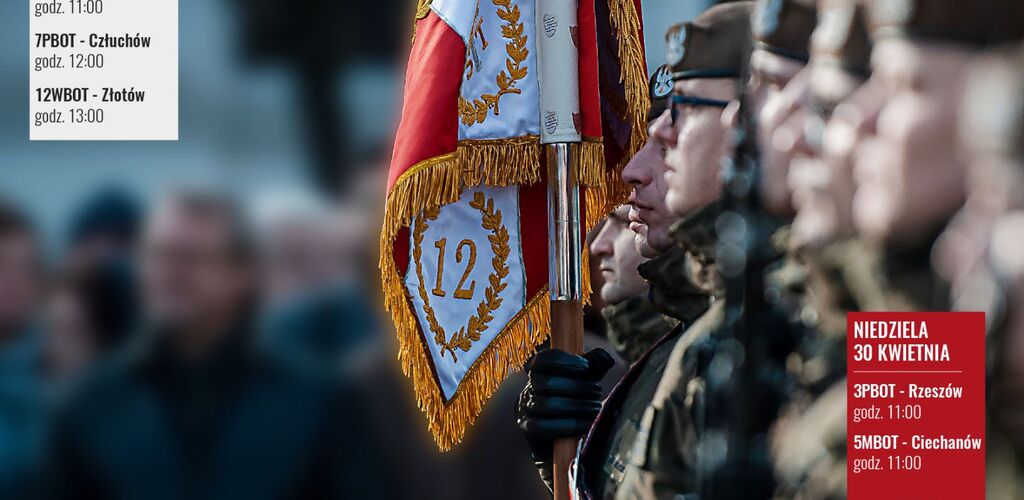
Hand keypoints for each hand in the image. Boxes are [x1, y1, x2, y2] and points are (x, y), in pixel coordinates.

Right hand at [516, 348, 614, 462]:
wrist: (566, 442)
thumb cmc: (576, 406)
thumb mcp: (586, 382)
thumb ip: (595, 366)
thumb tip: (605, 357)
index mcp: (539, 374)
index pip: (543, 359)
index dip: (564, 361)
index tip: (586, 367)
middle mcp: (528, 390)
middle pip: (546, 382)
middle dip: (576, 387)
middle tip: (597, 392)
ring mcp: (525, 410)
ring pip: (547, 404)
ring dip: (576, 405)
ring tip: (596, 407)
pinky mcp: (529, 430)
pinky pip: (545, 426)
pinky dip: (570, 424)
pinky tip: (587, 423)